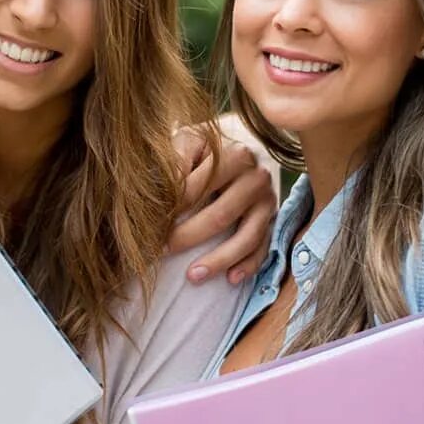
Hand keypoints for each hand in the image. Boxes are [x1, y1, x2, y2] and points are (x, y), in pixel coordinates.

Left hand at [168, 118, 277, 285]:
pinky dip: (248, 266)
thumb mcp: (186, 144)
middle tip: (161, 251)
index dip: (174, 207)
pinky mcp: (273, 221)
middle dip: (188, 236)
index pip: (201, 186)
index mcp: (236, 155)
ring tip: (192, 276)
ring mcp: (267, 201)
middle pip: (222, 215)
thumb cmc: (200, 153)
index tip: (150, 226)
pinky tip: (230, 279)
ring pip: (246, 238)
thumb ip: (175, 160)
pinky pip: (262, 249)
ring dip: (218, 260)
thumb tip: (164, 189)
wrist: (231, 152)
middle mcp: (257, 177)